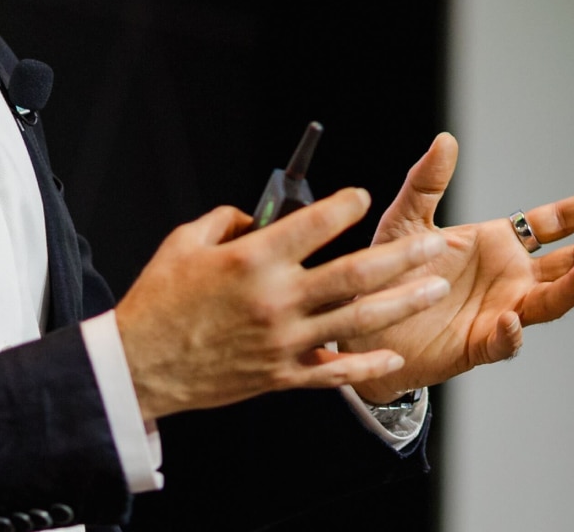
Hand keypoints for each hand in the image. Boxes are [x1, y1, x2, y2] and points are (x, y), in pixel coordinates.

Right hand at [111, 187, 451, 420]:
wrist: (137, 368)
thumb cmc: (158, 301)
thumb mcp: (185, 243)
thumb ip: (228, 221)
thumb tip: (263, 217)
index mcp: (252, 261)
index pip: (314, 223)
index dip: (344, 206)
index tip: (362, 197)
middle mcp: (275, 300)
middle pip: (355, 273)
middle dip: (403, 255)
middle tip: (436, 243)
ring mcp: (282, 341)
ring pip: (357, 320)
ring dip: (402, 302)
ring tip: (435, 288)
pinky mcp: (280, 375)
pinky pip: (333, 371)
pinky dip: (365, 366)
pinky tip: (393, 356)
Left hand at [342, 133, 573, 403]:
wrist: (360, 326)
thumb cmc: (386, 272)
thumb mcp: (405, 221)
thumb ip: (426, 183)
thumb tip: (446, 139)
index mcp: (500, 244)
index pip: (555, 223)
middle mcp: (510, 279)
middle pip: (570, 263)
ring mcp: (501, 312)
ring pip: (549, 303)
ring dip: (571, 289)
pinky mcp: (479, 346)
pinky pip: (504, 342)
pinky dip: (511, 333)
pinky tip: (510, 320)